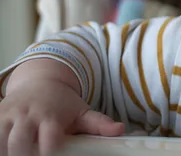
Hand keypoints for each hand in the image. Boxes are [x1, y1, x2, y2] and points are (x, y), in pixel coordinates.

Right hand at [0, 61, 123, 155]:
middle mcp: (28, 114)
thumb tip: (120, 130)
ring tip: (22, 153)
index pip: (49, 140)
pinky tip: (8, 149)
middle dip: (24, 155)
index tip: (53, 155)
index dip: (50, 151)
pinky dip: (0, 144)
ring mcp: (9, 115)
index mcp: (51, 116)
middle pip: (19, 143)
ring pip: (1, 141)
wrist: (40, 81)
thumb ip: (99, 123)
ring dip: (8, 151)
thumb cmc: (63, 102)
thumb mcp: (82, 111)